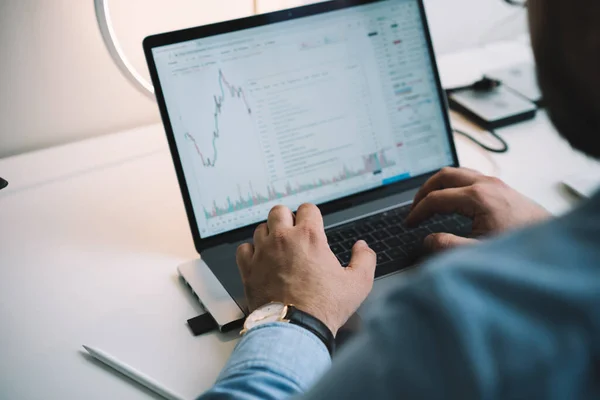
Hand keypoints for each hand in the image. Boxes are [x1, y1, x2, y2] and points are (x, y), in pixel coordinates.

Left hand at [236, 203, 375, 334]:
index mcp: (309, 237)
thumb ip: (364, 259)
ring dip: (270, 235)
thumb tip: (362, 247)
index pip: (307, 208)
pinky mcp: (248, 269)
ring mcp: (263, 253)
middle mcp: (283, 239)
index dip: (312, 216)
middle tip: (293, 233)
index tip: (313, 226)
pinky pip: (244, 249)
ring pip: (261, 228)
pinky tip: (260, 260)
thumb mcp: (359, 283)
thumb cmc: (324, 308)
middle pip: (279, 211)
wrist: (295, 329)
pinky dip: (251, 252)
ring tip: (278, 248)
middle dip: (287, 218)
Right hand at [406, 167, 550, 251]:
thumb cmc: (519, 249)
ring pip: (457, 172)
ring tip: (428, 201)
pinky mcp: (502, 187)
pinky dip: (453, 184)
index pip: (436, 198)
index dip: (417, 211)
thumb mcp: (478, 253)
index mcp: (477, 198)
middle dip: (424, 190)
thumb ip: (448, 247)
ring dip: (438, 184)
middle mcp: (486, 184)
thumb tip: (428, 240)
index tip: (409, 224)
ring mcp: (496, 183)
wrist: (555, 248)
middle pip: (444, 175)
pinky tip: (452, 199)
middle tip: (414, 207)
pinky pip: (469, 176)